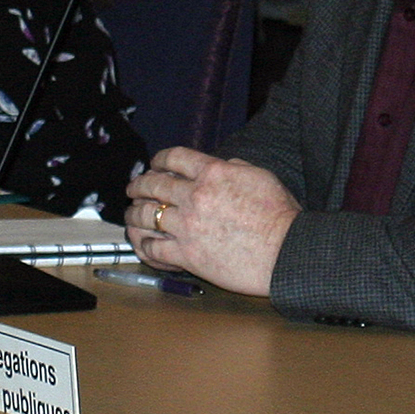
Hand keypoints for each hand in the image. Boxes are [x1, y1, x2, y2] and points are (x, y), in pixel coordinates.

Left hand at [123, 147, 300, 296]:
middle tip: (133, 188)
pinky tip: (143, 244)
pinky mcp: (187, 256)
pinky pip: (153, 248)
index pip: (174, 157)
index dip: (159, 159)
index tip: (154, 164)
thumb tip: (220, 165)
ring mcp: (187, 227)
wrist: (284, 253)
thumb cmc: (279, 216)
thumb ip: (234, 167)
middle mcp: (195, 196)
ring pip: (145, 215)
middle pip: (152, 185)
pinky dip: (144, 245)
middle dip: (138, 184)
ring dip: (133, 214)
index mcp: (213, 173)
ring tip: (130, 215)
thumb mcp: (260, 176)